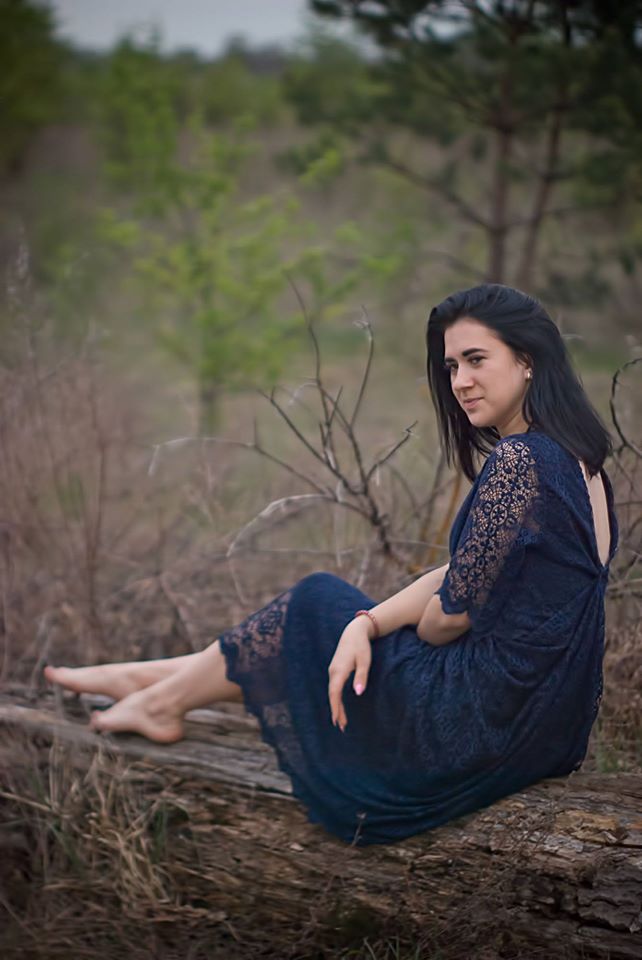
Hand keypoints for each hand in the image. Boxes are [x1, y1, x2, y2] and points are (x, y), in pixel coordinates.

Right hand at [327, 618, 372, 732]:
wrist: (354, 632)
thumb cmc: (361, 646)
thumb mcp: (364, 660)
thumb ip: (361, 676)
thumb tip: (358, 692)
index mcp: (339, 671)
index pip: (335, 693)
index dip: (336, 708)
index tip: (338, 721)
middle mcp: (333, 672)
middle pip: (332, 695)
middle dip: (336, 711)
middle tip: (341, 726)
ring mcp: (333, 670)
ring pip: (332, 692)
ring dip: (336, 705)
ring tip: (341, 720)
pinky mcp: (336, 669)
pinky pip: (334, 687)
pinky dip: (336, 698)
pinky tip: (340, 704)